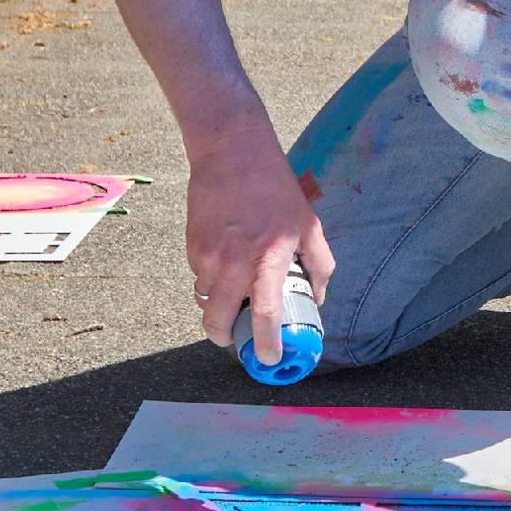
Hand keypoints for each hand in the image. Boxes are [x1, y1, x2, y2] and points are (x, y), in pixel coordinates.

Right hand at [184, 124, 333, 363]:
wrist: (232, 151)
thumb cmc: (274, 187)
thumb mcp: (308, 223)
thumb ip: (319, 263)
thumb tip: (318, 297)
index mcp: (269, 258)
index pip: (265, 313)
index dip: (266, 343)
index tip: (267, 359)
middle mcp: (234, 262)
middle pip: (217, 321)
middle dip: (224, 336)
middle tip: (234, 336)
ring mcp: (207, 254)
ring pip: (205, 299)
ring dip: (217, 303)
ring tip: (234, 287)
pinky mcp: (191, 245)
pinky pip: (197, 276)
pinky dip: (209, 278)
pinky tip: (224, 257)